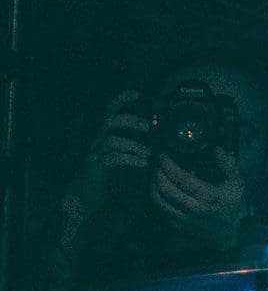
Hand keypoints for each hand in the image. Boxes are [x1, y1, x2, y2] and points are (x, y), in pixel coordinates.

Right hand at [64, 91, 150, 215]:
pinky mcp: (95, 167)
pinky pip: (111, 158)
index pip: (110, 111)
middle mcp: (98, 140)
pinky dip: (130, 159)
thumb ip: (136, 147)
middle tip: (147, 127)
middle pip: (110, 121)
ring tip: (149, 155)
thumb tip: (160, 143)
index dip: (120, 100)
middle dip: (129, 120)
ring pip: (112, 140)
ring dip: (135, 146)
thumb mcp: (123, 157)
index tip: (137, 93)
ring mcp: (94, 153)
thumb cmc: (107, 176)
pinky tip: (143, 164)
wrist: (85, 196)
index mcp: (105, 135)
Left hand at [151, 150, 252, 250]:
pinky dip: (157, 197)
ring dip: (153, 185)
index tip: (162, 155)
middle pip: (165, 188)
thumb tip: (216, 149)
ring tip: (156, 175)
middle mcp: (194, 208)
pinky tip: (159, 189)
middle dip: (157, 173)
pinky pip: (161, 209)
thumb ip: (228, 165)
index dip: (167, 165)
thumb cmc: (231, 205)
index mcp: (208, 196)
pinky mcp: (177, 226)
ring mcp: (184, 219)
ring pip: (159, 200)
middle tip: (156, 164)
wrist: (230, 234)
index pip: (180, 178)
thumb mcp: (236, 184)